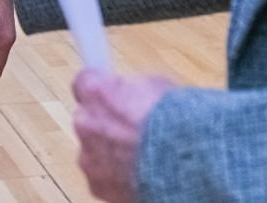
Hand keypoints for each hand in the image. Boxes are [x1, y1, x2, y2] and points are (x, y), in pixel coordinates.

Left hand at [71, 71, 174, 202]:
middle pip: (88, 119)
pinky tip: (140, 174)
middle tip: (132, 129)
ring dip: (111, 151)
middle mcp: (85, 123)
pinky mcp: (97, 185)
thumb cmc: (174, 119)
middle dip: (106, 123)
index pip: (83, 82)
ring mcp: (88, 157)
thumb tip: (134, 92)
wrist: (183, 161)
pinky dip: (117, 176)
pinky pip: (103, 177)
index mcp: (96, 92)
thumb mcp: (156, 86)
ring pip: (94, 151)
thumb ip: (133, 89)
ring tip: (141, 156)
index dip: (98, 88)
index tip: (107, 90)